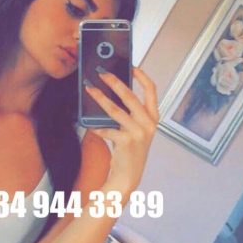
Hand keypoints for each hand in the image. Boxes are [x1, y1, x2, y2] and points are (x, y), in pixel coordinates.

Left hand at [84, 66, 159, 196]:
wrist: (128, 177)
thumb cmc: (130, 152)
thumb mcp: (136, 130)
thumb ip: (130, 114)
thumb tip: (114, 92)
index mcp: (153, 118)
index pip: (151, 90)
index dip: (142, 76)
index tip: (130, 65)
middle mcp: (148, 124)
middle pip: (130, 96)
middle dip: (114, 81)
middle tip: (101, 73)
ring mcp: (138, 133)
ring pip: (116, 110)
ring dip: (100, 98)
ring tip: (89, 89)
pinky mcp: (126, 142)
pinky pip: (106, 129)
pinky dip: (96, 126)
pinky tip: (88, 123)